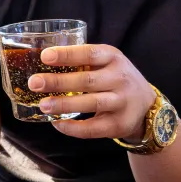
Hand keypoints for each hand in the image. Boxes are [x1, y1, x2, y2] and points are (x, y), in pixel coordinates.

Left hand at [29, 43, 157, 140]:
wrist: (146, 104)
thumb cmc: (115, 78)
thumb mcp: (107, 62)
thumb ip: (82, 61)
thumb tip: (42, 62)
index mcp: (113, 58)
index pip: (89, 54)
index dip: (67, 55)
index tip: (45, 56)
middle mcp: (120, 78)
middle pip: (87, 80)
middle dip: (58, 82)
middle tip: (34, 83)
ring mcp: (122, 102)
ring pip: (92, 103)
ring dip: (65, 104)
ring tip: (43, 105)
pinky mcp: (119, 124)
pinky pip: (94, 128)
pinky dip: (74, 127)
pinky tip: (57, 123)